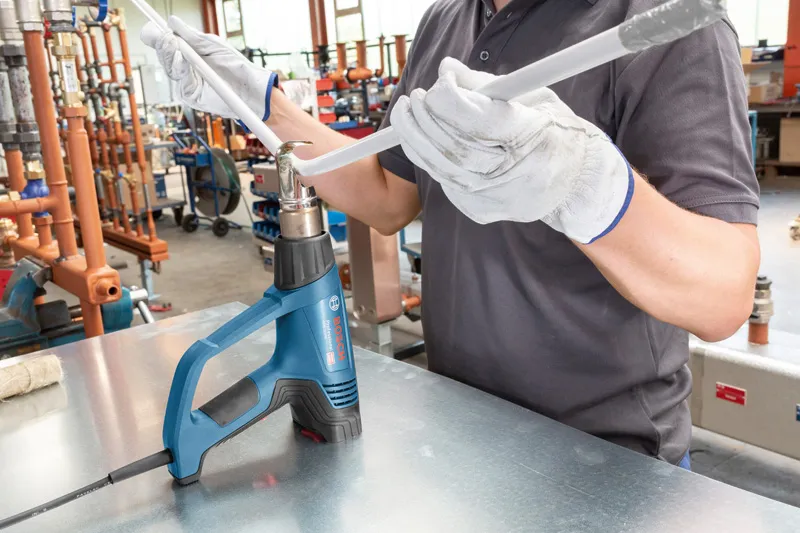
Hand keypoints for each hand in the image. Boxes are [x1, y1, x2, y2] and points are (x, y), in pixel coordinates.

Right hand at [141, 16, 277, 119]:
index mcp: (189, 54)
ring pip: (171, 68)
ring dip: (170, 55)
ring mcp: (187, 82)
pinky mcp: (191, 96)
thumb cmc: (234, 65)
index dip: (159, 37)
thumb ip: (191, 36)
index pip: (169, 45)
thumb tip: (172, 21)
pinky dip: (180, 70)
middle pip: (166, 57)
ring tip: (172, 44)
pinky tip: (181, 60)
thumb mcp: (212, 45)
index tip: (152, 26)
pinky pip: (181, 82)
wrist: (249, 86)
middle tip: (164, 35)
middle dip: (163, 45)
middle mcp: (186, 68)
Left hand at [391, 58, 633, 243]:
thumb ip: (487, 85)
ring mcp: (495, 198)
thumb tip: (447, 68)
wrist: (576, 185)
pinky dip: (430, 159)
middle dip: (426, 117)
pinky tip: (425, 140)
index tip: (442, 78)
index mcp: (532, 139)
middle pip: (453, 145)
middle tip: (416, 96)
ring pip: (442, 167)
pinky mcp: (481, 212)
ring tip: (407, 114)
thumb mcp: (534, 98)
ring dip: (417, 138)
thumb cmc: (557, 134)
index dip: (451, 96)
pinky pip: (446, 182)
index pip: (478, 119)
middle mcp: (513, 174)